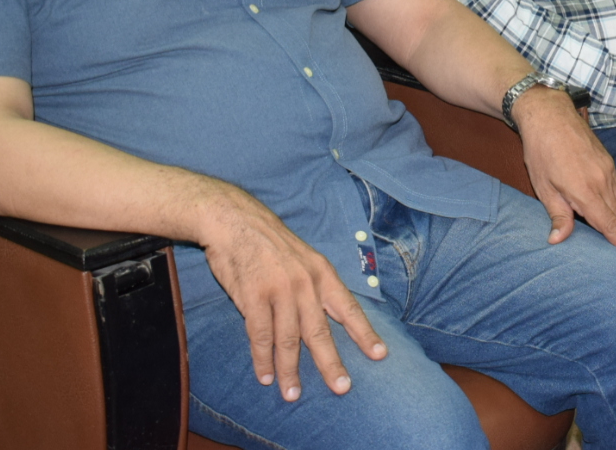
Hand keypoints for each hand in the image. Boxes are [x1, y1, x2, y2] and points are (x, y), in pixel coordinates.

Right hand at [198, 187, 386, 401]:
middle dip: (331, 363)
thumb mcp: (304, 258)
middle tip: (342, 388)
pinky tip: (265, 376)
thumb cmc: (270, 244)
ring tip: (292, 394)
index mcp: (322, 273)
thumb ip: (315, 287)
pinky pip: (260, 335)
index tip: (380, 355)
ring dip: (289, 371)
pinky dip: (262, 359)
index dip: (364, 333)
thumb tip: (329, 318)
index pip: (348, 308)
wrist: (235, 222)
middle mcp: (305, 283)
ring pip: (288, 340)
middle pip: (320, 331)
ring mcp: (278, 290)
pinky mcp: (252, 296)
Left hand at [511, 86, 615, 253]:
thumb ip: (558, 215)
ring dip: (615, 217)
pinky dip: (612, 201)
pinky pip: (615, 188)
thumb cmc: (541, 150)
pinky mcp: (608, 160)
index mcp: (585, 190)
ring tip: (612, 233)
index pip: (609, 224)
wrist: (550, 114)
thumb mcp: (543, 187)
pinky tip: (603, 207)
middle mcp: (602, 180)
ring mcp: (608, 168)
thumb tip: (558, 240)